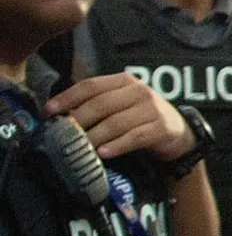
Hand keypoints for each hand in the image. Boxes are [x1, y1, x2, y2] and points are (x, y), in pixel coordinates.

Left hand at [44, 74, 195, 161]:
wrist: (177, 132)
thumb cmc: (140, 118)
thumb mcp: (121, 104)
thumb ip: (97, 104)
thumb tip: (60, 115)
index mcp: (125, 82)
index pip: (92, 85)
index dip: (68, 97)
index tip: (49, 110)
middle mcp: (139, 92)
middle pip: (102, 104)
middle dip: (78, 120)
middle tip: (62, 135)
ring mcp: (152, 110)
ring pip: (116, 123)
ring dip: (94, 137)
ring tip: (80, 148)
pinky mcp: (161, 128)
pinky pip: (134, 137)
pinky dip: (116, 146)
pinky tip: (103, 153)